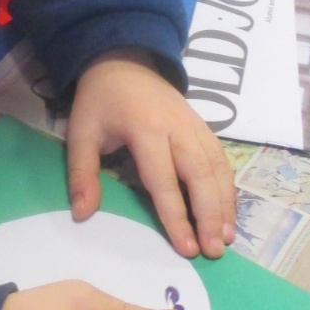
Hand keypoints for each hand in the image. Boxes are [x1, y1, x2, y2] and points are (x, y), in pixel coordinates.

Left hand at [67, 50, 236, 257]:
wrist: (123, 59)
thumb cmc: (100, 100)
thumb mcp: (80, 132)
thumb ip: (82, 173)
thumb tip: (83, 214)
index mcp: (145, 129)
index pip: (164, 180)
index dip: (176, 216)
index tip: (186, 248)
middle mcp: (177, 128)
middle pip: (199, 175)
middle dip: (209, 215)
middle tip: (214, 251)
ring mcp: (195, 125)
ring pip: (216, 168)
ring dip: (224, 204)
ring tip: (226, 238)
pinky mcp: (203, 126)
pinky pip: (220, 159)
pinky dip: (227, 187)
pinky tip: (228, 212)